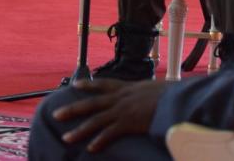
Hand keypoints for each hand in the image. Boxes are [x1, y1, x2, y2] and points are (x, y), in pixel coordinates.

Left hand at [54, 79, 168, 152]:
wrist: (177, 99)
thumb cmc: (171, 94)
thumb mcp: (156, 89)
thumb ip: (147, 93)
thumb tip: (150, 95)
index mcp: (127, 88)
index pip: (103, 84)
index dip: (88, 85)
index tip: (75, 85)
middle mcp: (121, 98)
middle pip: (91, 103)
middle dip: (73, 109)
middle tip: (56, 114)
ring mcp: (123, 110)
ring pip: (95, 120)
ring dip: (79, 130)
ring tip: (66, 137)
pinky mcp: (128, 123)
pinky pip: (109, 133)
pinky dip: (99, 141)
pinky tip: (90, 148)